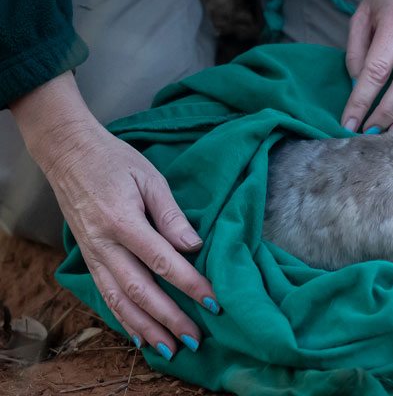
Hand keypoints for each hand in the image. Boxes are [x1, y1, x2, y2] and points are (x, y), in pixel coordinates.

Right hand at [11, 72, 218, 359]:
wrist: (69, 154)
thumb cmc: (115, 161)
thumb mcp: (150, 178)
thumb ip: (171, 215)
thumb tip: (194, 245)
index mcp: (123, 221)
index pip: (162, 261)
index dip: (189, 284)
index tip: (213, 302)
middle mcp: (104, 244)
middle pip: (139, 290)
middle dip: (169, 318)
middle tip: (195, 339)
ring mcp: (93, 254)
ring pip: (119, 300)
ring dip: (146, 328)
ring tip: (169, 349)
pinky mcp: (88, 258)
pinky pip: (105, 294)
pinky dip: (122, 318)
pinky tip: (139, 336)